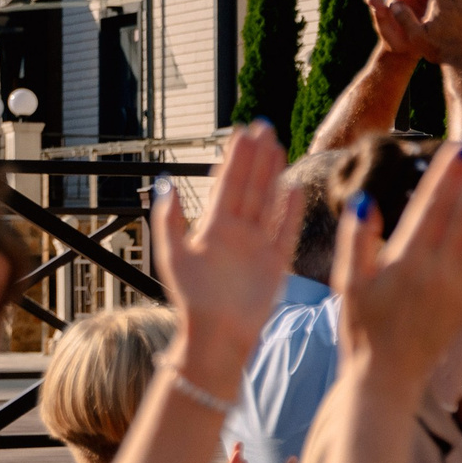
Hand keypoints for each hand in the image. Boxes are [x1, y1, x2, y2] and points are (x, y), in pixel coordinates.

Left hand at [152, 122, 303, 385]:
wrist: (217, 335)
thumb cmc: (192, 299)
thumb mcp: (172, 256)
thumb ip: (170, 220)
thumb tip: (166, 183)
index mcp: (212, 227)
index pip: (225, 185)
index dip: (234, 159)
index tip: (240, 133)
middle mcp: (237, 232)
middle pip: (250, 186)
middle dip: (256, 158)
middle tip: (264, 127)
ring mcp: (258, 245)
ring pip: (268, 202)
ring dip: (273, 175)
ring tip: (279, 147)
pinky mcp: (276, 262)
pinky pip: (286, 231)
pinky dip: (291, 210)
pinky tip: (295, 188)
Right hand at [333, 134, 461, 389]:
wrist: (387, 378)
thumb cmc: (361, 330)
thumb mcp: (347, 284)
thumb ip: (355, 240)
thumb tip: (365, 198)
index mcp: (404, 260)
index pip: (429, 206)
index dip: (445, 173)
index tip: (458, 144)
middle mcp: (436, 269)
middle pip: (458, 211)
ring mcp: (457, 285)